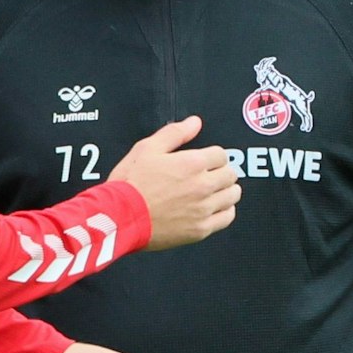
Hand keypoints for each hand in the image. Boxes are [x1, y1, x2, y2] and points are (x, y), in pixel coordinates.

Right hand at [108, 116, 239, 250]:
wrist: (120, 217)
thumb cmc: (130, 184)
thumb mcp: (147, 149)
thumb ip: (174, 133)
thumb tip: (194, 123)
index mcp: (192, 163)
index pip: (221, 155)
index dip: (213, 156)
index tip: (205, 161)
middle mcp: (202, 186)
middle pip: (230, 174)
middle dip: (221, 171)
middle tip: (209, 175)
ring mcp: (203, 209)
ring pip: (233, 195)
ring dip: (226, 190)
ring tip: (213, 191)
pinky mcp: (200, 229)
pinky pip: (227, 217)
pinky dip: (225, 211)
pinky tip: (214, 208)